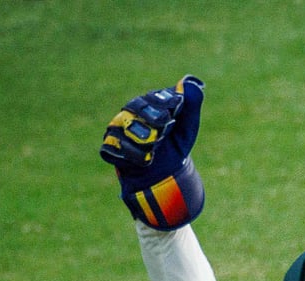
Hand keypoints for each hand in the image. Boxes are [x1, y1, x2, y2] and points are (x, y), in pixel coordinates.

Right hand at [100, 75, 205, 228]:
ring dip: (144, 139)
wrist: (164, 174)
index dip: (164, 105)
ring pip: (124, 127)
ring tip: (156, 147)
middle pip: (135, 107)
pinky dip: (131, 155)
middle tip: (164, 131)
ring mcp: (117, 129)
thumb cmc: (175, 145)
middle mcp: (129, 113)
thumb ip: (190, 105)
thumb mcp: (187, 126)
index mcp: (148, 103)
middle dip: (152, 119)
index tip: (174, 116)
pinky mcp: (110, 147)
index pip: (153, 97)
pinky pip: (113, 147)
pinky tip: (146, 160)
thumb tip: (193, 82)